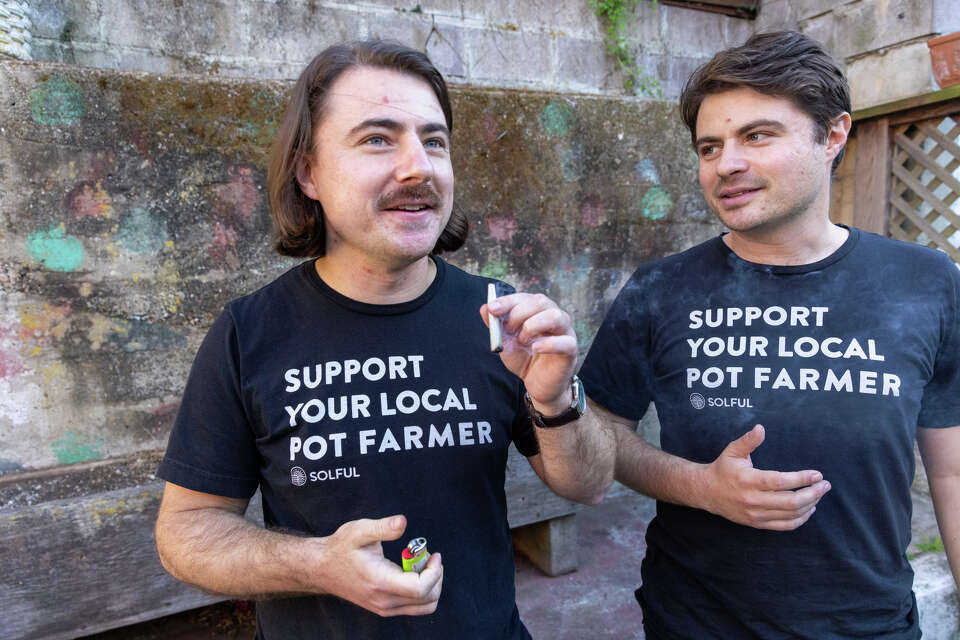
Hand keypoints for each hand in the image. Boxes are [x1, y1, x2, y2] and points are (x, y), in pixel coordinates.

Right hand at [317, 514, 442, 615]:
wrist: (321, 568)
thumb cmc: (341, 548)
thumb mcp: (360, 530)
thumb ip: (383, 527)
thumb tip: (402, 522)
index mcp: (380, 582)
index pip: (420, 589)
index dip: (434, 571)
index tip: (433, 553)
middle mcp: (384, 601)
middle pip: (428, 600)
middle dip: (436, 576)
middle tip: (427, 555)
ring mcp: (384, 608)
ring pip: (424, 607)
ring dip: (431, 585)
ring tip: (420, 563)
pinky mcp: (384, 608)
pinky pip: (415, 607)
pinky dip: (422, 591)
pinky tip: (411, 571)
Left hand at [482, 293, 576, 414]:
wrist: (537, 384)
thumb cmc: (524, 358)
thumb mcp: (505, 342)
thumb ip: (496, 325)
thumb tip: (484, 307)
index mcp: (537, 311)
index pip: (525, 297)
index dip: (508, 301)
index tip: (492, 308)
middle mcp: (553, 316)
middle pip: (540, 301)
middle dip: (519, 313)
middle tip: (508, 330)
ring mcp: (565, 331)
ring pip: (555, 316)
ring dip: (533, 326)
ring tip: (522, 341)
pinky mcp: (570, 350)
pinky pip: (565, 342)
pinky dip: (548, 344)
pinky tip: (535, 349)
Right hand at [699, 425, 830, 530]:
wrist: (707, 492)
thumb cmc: (723, 469)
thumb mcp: (732, 451)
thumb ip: (748, 441)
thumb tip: (761, 428)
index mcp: (748, 480)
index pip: (780, 482)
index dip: (802, 479)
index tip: (817, 474)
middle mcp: (752, 500)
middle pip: (790, 502)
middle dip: (813, 494)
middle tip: (825, 485)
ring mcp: (755, 514)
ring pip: (790, 515)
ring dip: (810, 505)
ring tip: (819, 494)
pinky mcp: (757, 523)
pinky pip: (785, 525)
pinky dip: (801, 519)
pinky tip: (809, 508)